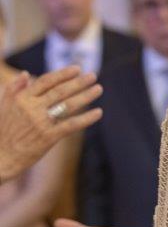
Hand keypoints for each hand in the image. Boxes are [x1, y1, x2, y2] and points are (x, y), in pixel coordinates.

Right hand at [0, 66, 102, 181]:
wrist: (1, 157)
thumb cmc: (3, 131)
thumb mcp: (4, 106)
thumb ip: (14, 88)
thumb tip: (27, 73)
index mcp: (22, 98)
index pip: (46, 81)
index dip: (63, 74)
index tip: (77, 69)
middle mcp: (32, 108)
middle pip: (60, 91)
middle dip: (79, 82)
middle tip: (93, 76)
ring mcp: (41, 123)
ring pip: (68, 105)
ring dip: (85, 96)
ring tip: (98, 89)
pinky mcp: (48, 138)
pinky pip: (71, 125)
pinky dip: (86, 118)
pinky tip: (98, 112)